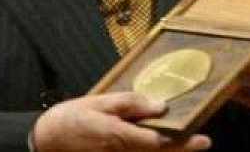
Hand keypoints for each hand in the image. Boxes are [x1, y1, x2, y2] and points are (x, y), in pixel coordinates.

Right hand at [32, 92, 210, 151]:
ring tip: (188, 142)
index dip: (176, 140)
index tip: (197, 137)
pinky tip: (160, 144)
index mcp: (115, 135)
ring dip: (166, 149)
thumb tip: (158, 106)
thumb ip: (129, 103)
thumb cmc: (70, 119)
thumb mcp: (98, 103)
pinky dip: (150, 150)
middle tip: (203, 142)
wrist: (47, 141)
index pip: (153, 142)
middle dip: (181, 149)